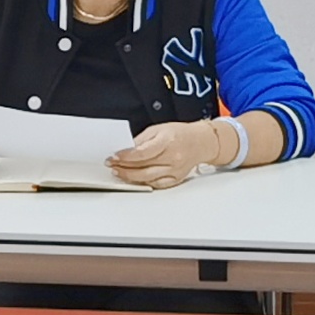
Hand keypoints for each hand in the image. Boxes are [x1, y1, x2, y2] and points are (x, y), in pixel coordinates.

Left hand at [112, 119, 233, 188]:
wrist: (201, 142)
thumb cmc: (180, 133)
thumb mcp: (158, 129)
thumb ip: (141, 140)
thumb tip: (125, 150)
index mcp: (167, 141)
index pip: (142, 152)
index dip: (126, 156)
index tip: (114, 156)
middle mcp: (173, 157)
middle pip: (143, 167)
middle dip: (124, 167)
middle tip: (112, 165)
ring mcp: (175, 170)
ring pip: (148, 178)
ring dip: (130, 176)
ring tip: (119, 172)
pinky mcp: (176, 179)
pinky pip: (156, 185)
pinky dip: (143, 182)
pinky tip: (134, 179)